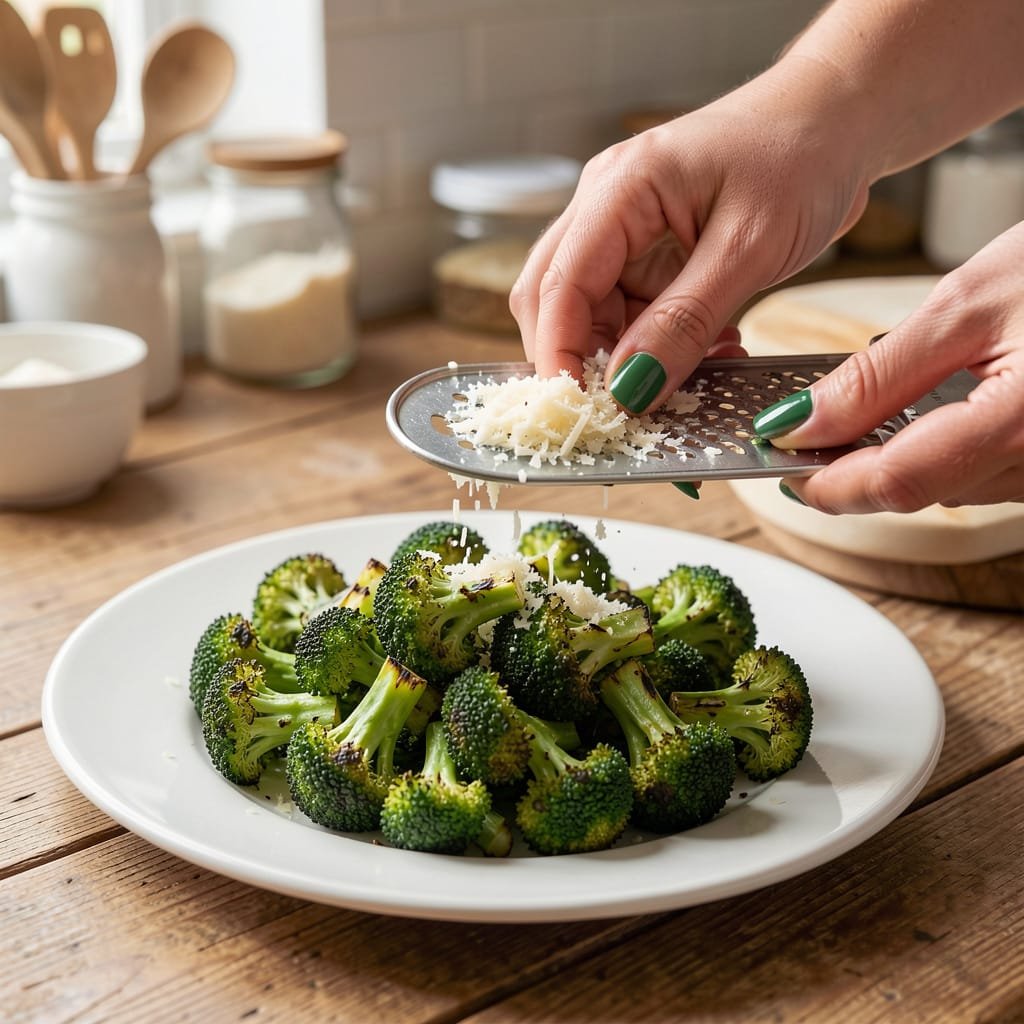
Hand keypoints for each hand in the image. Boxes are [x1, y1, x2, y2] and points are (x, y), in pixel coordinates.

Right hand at [510, 60, 871, 412]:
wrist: (838, 120)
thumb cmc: (802, 156)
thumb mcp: (749, 247)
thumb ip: (684, 322)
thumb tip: (629, 389)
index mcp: (618, 188)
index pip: (557, 285)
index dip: (559, 355)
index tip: (579, 412)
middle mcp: (605, 207)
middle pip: (554, 302)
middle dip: (581, 362)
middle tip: (623, 412)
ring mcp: (624, 232)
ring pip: (594, 317)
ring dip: (629, 361)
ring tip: (693, 379)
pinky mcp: (648, 254)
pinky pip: (634, 316)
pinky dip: (659, 348)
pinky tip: (707, 355)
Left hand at [756, 223, 1023, 511]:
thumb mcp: (967, 304)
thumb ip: (879, 377)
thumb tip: (800, 422)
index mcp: (1022, 421)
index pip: (896, 482)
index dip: (825, 482)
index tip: (778, 461)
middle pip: (919, 493)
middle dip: (852, 472)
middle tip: (801, 439)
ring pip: (950, 488)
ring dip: (894, 463)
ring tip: (853, 422)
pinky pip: (988, 472)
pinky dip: (941, 452)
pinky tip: (920, 417)